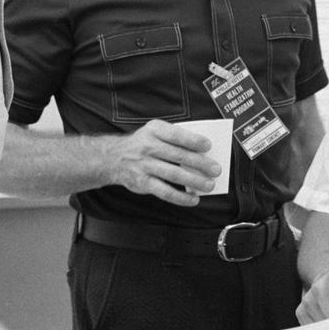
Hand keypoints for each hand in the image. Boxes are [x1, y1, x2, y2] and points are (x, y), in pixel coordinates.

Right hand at [106, 120, 222, 204]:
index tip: (208, 146)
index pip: (176, 135)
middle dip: (200, 164)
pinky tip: (193, 199)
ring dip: (194, 181)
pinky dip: (181, 197)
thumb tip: (202, 151)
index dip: (192, 140)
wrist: (112, 158)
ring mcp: (144, 165)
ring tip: (209, 185)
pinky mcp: (142, 183)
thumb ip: (175, 138)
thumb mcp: (154, 132)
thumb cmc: (142, 144)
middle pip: (178, 156)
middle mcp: (148, 147)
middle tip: (216, 170)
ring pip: (174, 175)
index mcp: (154, 130)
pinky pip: (165, 192)